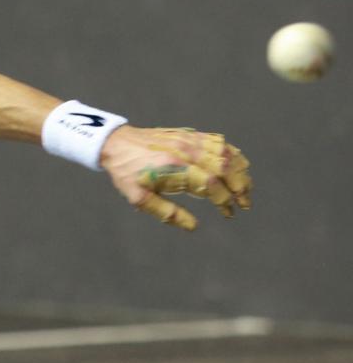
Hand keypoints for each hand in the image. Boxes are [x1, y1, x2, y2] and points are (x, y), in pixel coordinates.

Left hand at [99, 126, 252, 230]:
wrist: (116, 143)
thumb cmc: (127, 173)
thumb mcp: (140, 198)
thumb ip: (168, 213)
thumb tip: (194, 227)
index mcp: (174, 169)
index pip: (211, 184)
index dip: (225, 200)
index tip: (228, 213)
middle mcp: (185, 152)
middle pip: (225, 166)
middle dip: (241, 186)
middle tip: (245, 203)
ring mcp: (188, 140)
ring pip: (225, 152)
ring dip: (240, 170)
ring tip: (245, 188)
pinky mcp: (188, 135)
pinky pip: (217, 141)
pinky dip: (232, 153)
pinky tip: (236, 165)